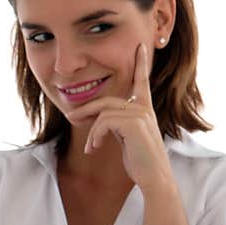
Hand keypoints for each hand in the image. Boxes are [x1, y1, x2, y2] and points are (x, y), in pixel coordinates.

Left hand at [66, 43, 173, 192]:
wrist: (155, 178)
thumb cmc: (142, 163)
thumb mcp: (129, 140)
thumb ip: (119, 126)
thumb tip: (100, 121)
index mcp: (145, 110)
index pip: (142, 81)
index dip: (141, 62)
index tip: (141, 46)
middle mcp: (144, 109)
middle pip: (107, 100)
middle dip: (86, 109)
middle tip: (70, 118)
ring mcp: (140, 115)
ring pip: (103, 111)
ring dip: (90, 130)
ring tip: (89, 147)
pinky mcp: (133, 123)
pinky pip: (104, 122)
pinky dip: (95, 136)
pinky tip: (94, 149)